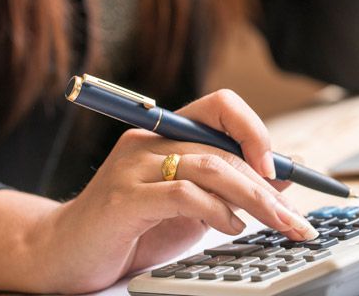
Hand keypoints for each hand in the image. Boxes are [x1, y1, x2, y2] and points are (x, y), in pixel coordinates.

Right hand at [36, 89, 317, 291]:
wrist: (62, 253)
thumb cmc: (132, 228)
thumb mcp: (194, 205)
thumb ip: (231, 187)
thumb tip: (284, 175)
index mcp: (168, 133)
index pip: (222, 105)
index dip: (256, 130)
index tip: (280, 168)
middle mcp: (151, 141)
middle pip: (225, 148)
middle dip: (268, 186)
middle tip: (296, 218)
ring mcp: (134, 168)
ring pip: (211, 166)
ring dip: (253, 198)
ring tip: (274, 224)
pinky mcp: (123, 199)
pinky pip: (183, 194)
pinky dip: (216, 211)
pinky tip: (230, 226)